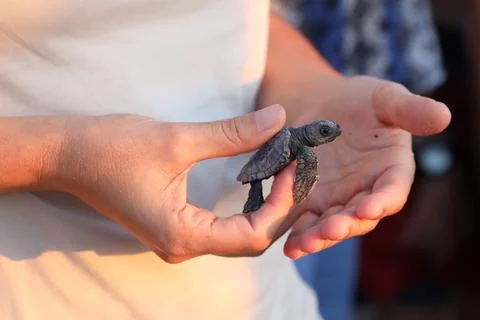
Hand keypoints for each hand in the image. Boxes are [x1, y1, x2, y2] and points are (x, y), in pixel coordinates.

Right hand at [52, 105, 296, 262]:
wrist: (68, 156)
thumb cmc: (112, 148)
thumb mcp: (177, 138)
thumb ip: (232, 133)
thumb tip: (279, 118)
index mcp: (183, 234)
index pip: (253, 235)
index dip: (283, 203)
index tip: (294, 166)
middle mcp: (182, 247)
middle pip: (251, 240)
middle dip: (281, 206)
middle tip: (296, 168)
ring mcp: (178, 241)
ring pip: (240, 236)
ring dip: (267, 207)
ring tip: (283, 172)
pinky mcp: (176, 228)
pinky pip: (224, 228)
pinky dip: (248, 207)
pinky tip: (257, 181)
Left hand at [283, 76, 451, 258]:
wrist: (325, 106)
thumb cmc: (362, 101)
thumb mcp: (385, 99)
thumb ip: (410, 109)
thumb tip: (444, 116)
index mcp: (391, 171)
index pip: (392, 191)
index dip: (383, 201)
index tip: (370, 207)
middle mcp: (366, 192)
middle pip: (359, 217)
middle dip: (345, 225)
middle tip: (330, 230)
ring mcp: (338, 200)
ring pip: (331, 225)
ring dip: (318, 238)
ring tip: (303, 245)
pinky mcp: (312, 201)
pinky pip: (305, 220)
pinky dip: (298, 234)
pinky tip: (289, 247)